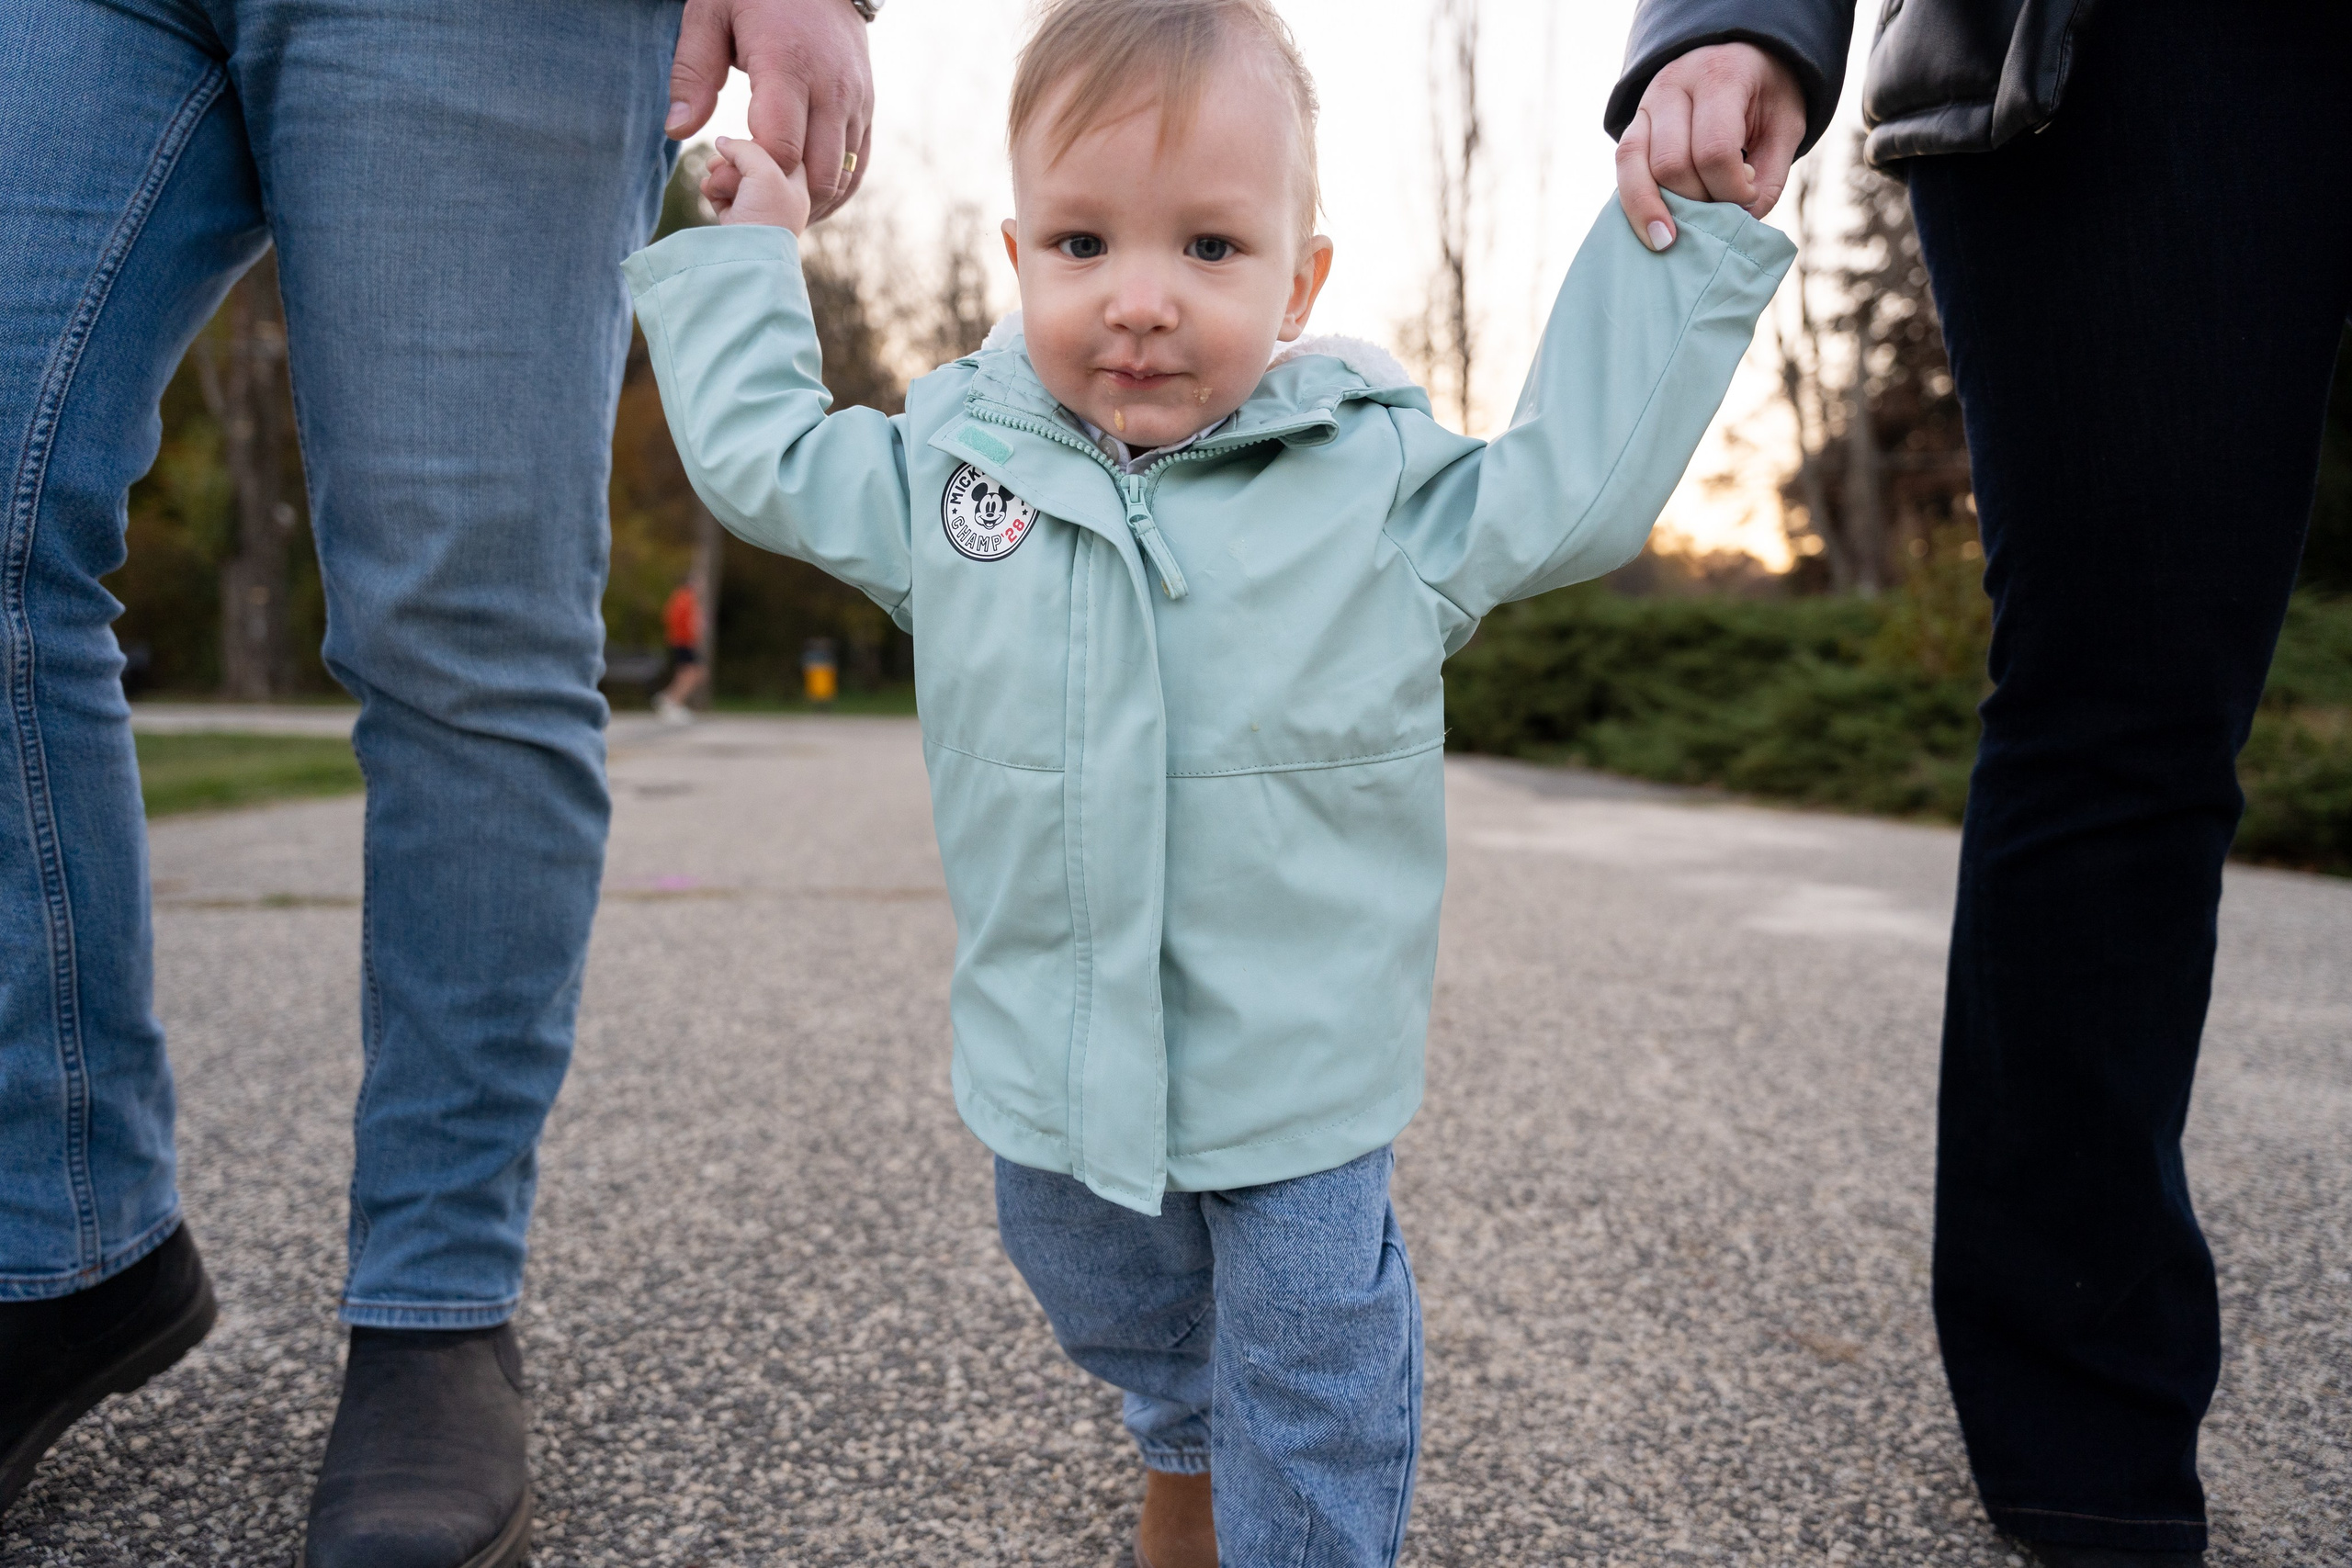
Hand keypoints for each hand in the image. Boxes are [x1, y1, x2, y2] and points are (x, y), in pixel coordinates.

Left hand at [668, 0, 873, 221]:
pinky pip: (857, 170)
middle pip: (815, 176)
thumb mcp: (710, 15)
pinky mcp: (867, 112)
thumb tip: (678, 130)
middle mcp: (832, 90)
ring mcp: (857, 104)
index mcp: (790, 66)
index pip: (780, 149)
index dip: (750, 174)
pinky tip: (798, 199)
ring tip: (765, 198)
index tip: (721, 168)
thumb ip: (692, 72)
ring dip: (803, 202)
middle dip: (777, 198)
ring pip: (839, 181)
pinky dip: (830, 194)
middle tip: (740, 194)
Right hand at [704, 136, 811, 232]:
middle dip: (733, 161)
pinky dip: (713, 190)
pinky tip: (708, 190)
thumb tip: (722, 142)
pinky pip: (722, 196)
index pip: (782, 153)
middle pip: (753, 164)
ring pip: (735, 178)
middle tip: (719, 162)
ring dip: (720, 175)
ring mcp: (756, 210)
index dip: (761, 144)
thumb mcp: (764, 170)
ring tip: (713, 181)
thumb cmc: (767, 214)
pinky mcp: (736, 221)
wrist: (748, 257)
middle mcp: (779, 199)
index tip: (748, 145)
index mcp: (797, 187)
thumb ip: (744, 148)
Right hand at [1615, 42, 1805, 250]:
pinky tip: (1653, 226)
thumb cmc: (1766, 94)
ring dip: (1654, 210)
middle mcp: (1673, 85)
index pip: (1714, 150)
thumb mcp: (1786, 125)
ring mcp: (1645, 105)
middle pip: (1672, 164)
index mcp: (1720, 76)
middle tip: (1722, 209)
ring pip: (1635, 167)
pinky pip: (1623, 169)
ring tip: (1668, 242)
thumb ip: (1769, 175)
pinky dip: (1635, 202)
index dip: (1731, 189)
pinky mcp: (1632, 126)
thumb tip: (1737, 224)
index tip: (1749, 197)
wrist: (1738, 53)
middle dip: (1697, 201)